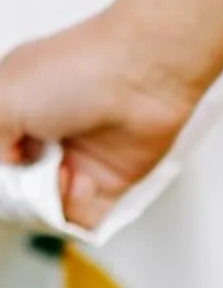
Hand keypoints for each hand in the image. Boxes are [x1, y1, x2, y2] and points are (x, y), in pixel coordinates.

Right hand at [0, 8, 200, 231]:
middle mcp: (44, 136)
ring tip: (65, 173)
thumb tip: (6, 165)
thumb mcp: (3, 96)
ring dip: (51, 200)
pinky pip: (84, 217)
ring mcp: (77, 160)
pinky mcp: (109, 182)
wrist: (143, 75)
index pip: (0, 158)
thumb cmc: (76, 70)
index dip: (2, 171)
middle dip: (21, 192)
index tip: (8, 168)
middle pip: (20, 188)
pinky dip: (80, 210)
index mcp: (15, 110)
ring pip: (48, 208)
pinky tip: (85, 183)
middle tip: (31, 175)